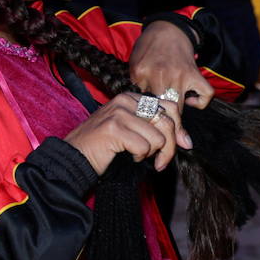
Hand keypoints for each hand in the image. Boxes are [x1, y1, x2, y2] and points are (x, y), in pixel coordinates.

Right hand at [64, 92, 180, 174]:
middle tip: (160, 162)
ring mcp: (119, 113)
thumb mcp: (131, 130)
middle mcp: (125, 101)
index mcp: (131, 97)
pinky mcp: (114, 129)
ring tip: (135, 154)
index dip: (179, 128)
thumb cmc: (104, 147)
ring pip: (158, 137)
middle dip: (170, 147)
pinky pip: (144, 147)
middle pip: (167, 122)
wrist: (73, 158)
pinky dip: (138, 156)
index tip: (182, 144)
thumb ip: (154, 127)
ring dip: (150, 153)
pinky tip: (127, 155)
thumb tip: (186, 140)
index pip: (169, 107)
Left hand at [129, 22, 214, 144]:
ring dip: (178, 126)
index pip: (143, 108)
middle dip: (163, 139)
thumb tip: (140, 119)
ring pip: (181, 110)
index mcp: (143, 75)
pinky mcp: (196, 74)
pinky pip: (204, 94)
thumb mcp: (134, 69)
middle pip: (163, 114)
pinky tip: (192, 102)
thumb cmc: (147, 51)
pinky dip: (200, 102)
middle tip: (163, 158)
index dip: (144, 130)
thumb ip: (137, 91)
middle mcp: (162, 76)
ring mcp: (181, 75)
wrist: (167, 29)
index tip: (144, 147)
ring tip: (177, 137)